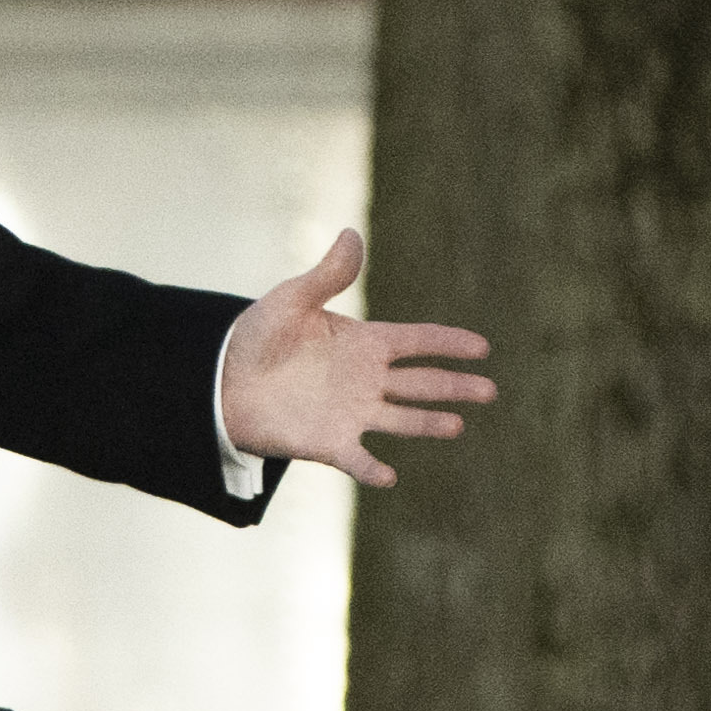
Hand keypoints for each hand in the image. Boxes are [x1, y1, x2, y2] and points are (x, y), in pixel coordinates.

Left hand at [215, 227, 492, 485]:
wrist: (220, 380)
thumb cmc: (256, 337)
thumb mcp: (292, 300)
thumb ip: (328, 275)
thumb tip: (351, 234)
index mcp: (364, 343)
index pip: (417, 341)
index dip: (449, 343)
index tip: (483, 347)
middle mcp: (366, 380)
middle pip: (422, 383)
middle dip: (455, 386)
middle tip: (489, 391)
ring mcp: (351, 413)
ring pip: (402, 419)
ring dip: (428, 423)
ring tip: (457, 426)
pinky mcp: (328, 442)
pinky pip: (357, 459)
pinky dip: (371, 469)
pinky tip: (389, 477)